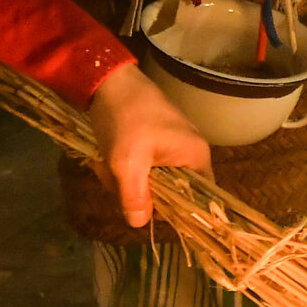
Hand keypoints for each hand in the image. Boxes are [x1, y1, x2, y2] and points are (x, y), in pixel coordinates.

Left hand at [86, 61, 213, 229]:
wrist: (111, 81)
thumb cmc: (126, 119)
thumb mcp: (126, 161)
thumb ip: (134, 195)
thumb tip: (139, 225)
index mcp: (196, 156)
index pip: (198, 198)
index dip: (176, 211)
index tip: (147, 212)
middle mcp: (192, 152)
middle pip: (172, 190)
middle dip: (141, 191)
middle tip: (116, 181)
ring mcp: (175, 144)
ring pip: (155, 178)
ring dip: (129, 178)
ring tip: (108, 165)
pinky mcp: (158, 139)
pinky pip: (147, 165)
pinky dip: (127, 166)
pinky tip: (110, 157)